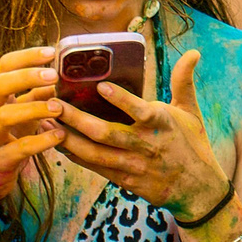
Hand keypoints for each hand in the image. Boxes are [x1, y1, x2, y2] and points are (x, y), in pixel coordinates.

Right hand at [0, 47, 64, 200]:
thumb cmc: (2, 139)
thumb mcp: (17, 113)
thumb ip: (34, 95)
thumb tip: (58, 76)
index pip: (2, 66)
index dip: (26, 56)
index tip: (51, 51)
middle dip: (26, 77)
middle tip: (54, 75)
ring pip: (4, 116)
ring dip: (35, 109)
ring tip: (59, 108)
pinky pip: (19, 148)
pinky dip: (42, 141)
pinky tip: (60, 136)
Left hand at [55, 48, 233, 223]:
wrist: (198, 188)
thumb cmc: (192, 143)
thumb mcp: (190, 111)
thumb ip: (183, 81)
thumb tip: (194, 52)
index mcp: (163, 124)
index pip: (141, 111)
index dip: (122, 100)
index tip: (101, 86)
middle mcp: (146, 145)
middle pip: (106, 133)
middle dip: (76, 119)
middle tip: (53, 104)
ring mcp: (133, 165)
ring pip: (93, 153)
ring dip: (66, 138)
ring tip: (44, 122)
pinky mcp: (124, 180)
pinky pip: (93, 166)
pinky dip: (73, 155)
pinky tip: (56, 142)